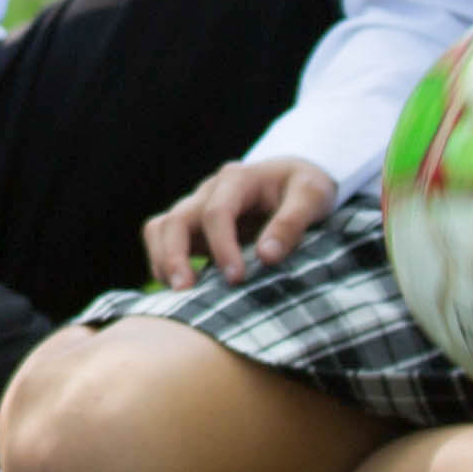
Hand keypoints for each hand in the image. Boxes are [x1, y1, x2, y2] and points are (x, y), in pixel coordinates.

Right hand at [143, 156, 340, 289]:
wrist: (295, 180)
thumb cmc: (306, 187)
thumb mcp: (312, 196)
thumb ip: (292, 223)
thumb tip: (266, 256)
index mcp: (237, 179)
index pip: (216, 212)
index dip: (222, 246)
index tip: (237, 278)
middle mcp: (209, 191)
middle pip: (175, 220)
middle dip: (175, 256)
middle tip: (187, 291)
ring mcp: (198, 208)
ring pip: (160, 228)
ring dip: (163, 260)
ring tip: (180, 292)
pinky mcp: (195, 228)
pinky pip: (164, 241)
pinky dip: (165, 264)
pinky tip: (185, 290)